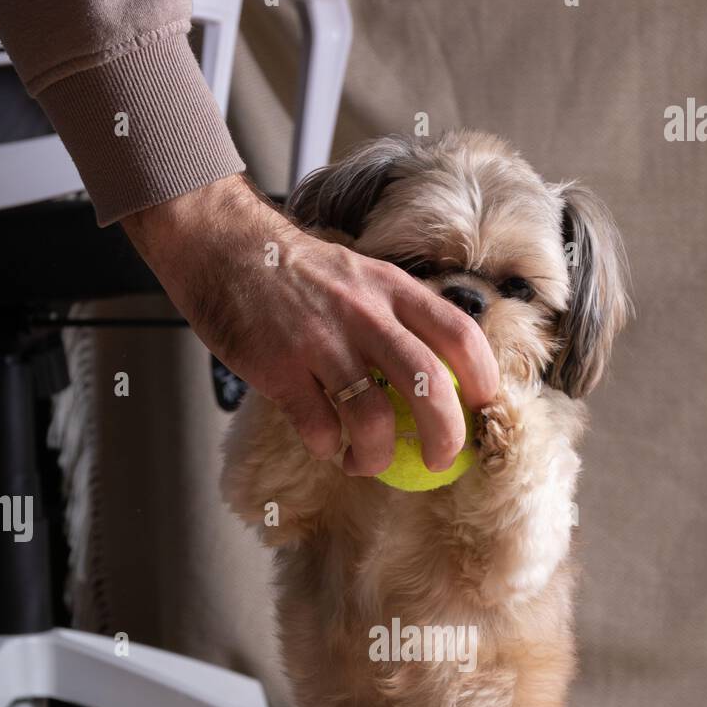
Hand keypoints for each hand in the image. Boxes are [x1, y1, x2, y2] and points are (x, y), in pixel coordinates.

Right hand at [122, 174, 498, 475]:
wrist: (222, 244)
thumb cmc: (292, 270)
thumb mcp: (358, 274)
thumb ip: (395, 313)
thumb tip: (434, 369)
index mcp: (391, 288)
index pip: (458, 332)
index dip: (483, 377)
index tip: (484, 407)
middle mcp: (364, 314)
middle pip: (427, 386)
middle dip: (445, 437)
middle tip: (441, 460)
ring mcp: (321, 343)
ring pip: (372, 420)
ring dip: (376, 457)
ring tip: (366, 463)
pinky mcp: (281, 370)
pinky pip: (318, 428)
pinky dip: (326, 447)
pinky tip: (323, 443)